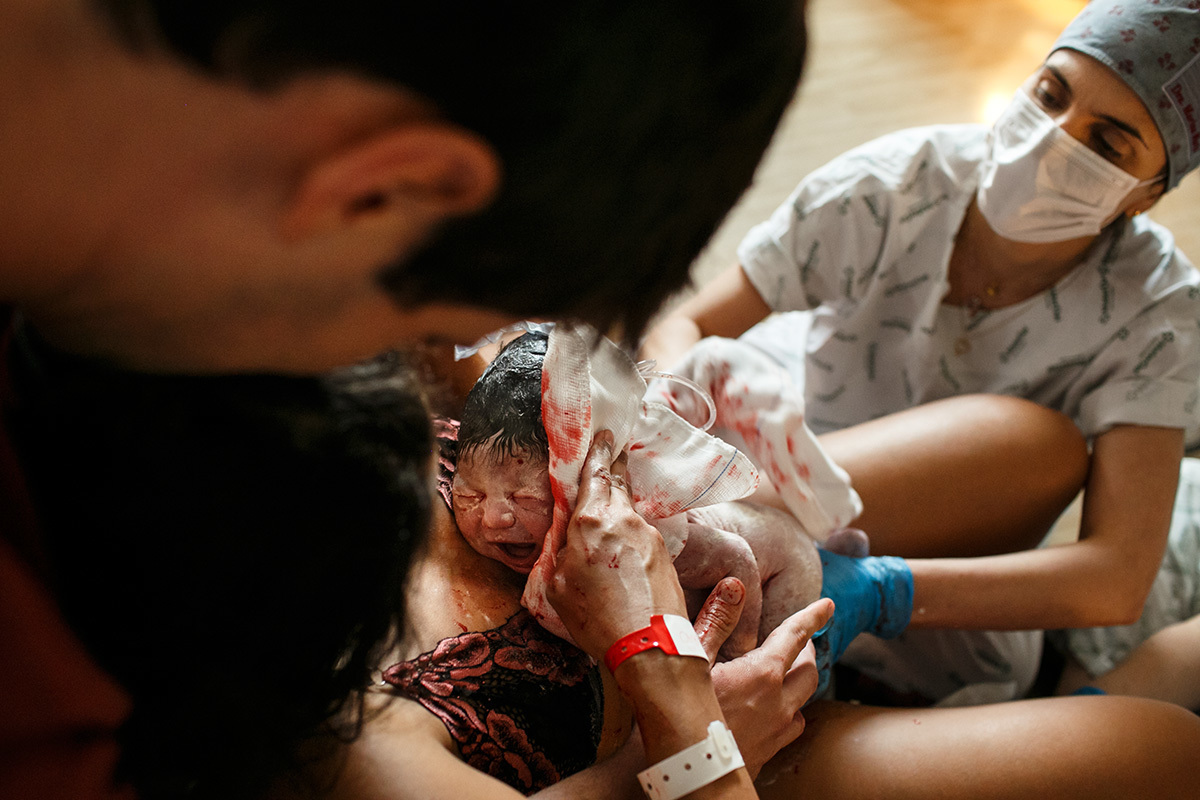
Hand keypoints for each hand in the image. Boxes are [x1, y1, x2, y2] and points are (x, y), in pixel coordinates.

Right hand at [546, 431, 687, 659]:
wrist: (649, 646)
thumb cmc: (596, 620)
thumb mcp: (559, 587)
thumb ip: (562, 554)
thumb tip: (570, 541)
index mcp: (590, 522)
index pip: (594, 475)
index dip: (597, 453)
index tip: (603, 436)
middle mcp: (623, 520)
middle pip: (618, 483)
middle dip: (614, 466)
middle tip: (613, 451)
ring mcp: (649, 535)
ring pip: (631, 512)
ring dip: (621, 508)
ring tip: (611, 516)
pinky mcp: (665, 554)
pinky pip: (643, 535)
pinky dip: (632, 536)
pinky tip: (625, 553)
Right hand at [694, 583, 833, 778]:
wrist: (684, 772)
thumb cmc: (681, 714)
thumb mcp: (692, 660)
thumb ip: (716, 621)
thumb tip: (734, 586)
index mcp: (762, 674)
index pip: (796, 636)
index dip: (813, 617)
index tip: (828, 606)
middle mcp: (778, 703)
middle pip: (809, 671)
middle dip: (807, 651)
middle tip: (797, 642)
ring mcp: (776, 732)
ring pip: (802, 702)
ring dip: (798, 684)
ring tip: (783, 676)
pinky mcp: (768, 753)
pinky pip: (790, 728)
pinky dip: (787, 712)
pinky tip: (769, 711)